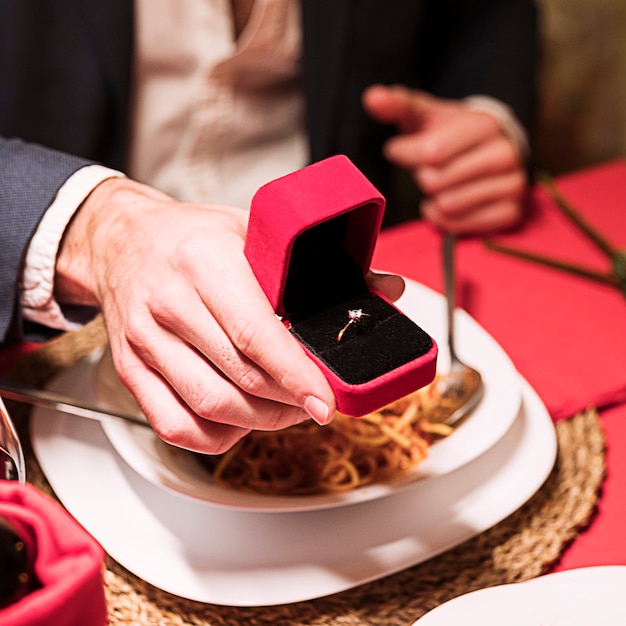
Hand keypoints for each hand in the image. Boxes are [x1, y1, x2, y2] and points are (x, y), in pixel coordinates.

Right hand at [54, 178, 342, 453]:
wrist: (123, 243)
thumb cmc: (193, 238)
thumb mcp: (254, 232)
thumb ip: (319, 267)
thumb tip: (385, 289)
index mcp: (204, 262)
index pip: (254, 333)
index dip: (295, 374)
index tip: (325, 401)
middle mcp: (168, 303)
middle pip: (238, 378)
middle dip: (288, 401)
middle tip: (317, 400)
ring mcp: (143, 341)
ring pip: (210, 406)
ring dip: (260, 421)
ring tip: (287, 410)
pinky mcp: (130, 369)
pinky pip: (174, 425)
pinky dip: (216, 436)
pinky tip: (241, 421)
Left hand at [362, 84, 527, 233]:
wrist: (490, 148)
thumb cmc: (451, 133)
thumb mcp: (426, 115)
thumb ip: (399, 105)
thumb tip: (372, 97)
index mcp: (486, 125)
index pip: (431, 152)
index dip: (407, 154)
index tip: (402, 149)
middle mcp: (506, 154)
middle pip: (435, 181)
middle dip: (423, 176)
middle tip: (432, 167)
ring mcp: (512, 185)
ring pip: (447, 204)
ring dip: (434, 198)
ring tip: (443, 183)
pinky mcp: (510, 213)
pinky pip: (459, 225)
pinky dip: (444, 219)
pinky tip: (447, 204)